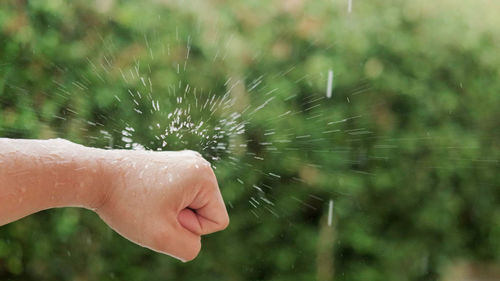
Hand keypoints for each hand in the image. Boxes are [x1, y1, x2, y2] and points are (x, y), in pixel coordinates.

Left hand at [96, 149, 228, 261]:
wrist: (95, 176)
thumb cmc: (127, 203)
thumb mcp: (162, 237)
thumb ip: (190, 248)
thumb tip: (193, 240)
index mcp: (204, 175)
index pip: (217, 221)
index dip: (190, 228)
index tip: (163, 214)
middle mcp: (199, 163)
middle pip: (205, 212)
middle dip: (181, 219)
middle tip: (152, 208)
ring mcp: (185, 162)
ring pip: (192, 206)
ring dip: (171, 212)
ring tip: (146, 202)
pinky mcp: (172, 165)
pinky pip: (180, 197)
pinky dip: (164, 203)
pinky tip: (144, 196)